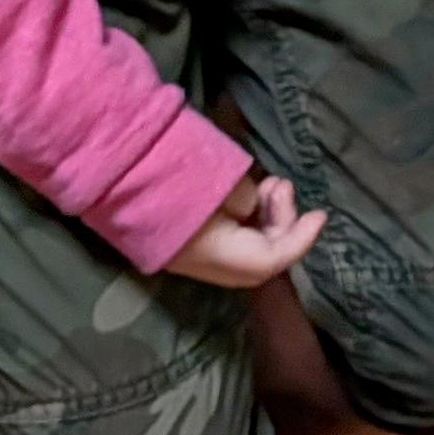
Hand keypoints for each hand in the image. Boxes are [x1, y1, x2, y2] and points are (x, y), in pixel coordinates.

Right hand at [169, 170, 326, 289]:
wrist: (112, 169)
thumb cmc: (171, 168)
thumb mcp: (219, 178)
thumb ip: (245, 199)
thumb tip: (254, 207)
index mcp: (210, 253)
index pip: (269, 261)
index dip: (299, 240)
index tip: (320, 214)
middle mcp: (199, 265)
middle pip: (258, 264)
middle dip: (282, 230)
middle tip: (280, 187)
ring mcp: (188, 258)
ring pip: (244, 254)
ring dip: (265, 223)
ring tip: (268, 185)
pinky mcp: (183, 246)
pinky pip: (227, 245)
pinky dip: (246, 225)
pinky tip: (249, 196)